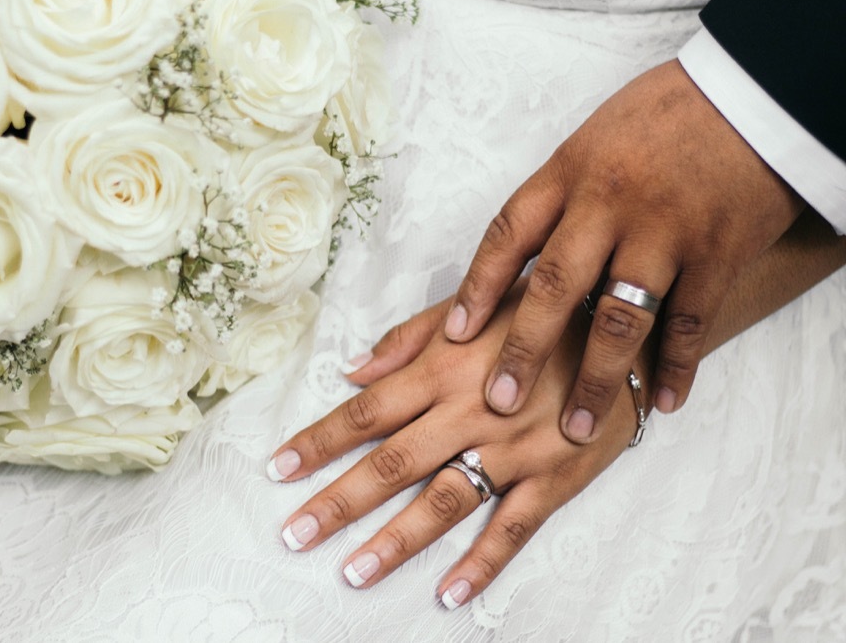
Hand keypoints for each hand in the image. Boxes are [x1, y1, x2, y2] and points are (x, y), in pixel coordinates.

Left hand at [266, 288, 644, 607]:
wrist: (624, 327)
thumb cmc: (540, 313)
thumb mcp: (472, 309)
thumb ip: (409, 339)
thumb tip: (352, 369)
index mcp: (444, 368)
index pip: (367, 411)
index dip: (319, 441)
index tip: (278, 468)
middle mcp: (471, 412)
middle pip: (392, 464)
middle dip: (339, 501)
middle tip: (295, 533)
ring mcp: (513, 450)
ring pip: (444, 502)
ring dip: (395, 541)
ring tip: (352, 571)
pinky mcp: (554, 478)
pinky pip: (513, 528)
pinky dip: (482, 564)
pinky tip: (449, 595)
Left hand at [446, 59, 802, 442]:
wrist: (754, 94)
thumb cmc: (662, 116)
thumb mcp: (592, 139)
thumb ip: (555, 196)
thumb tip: (512, 255)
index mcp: (569, 172)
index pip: (508, 236)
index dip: (478, 288)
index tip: (452, 335)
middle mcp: (610, 204)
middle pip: (554, 287)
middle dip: (523, 350)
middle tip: (498, 403)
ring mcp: (665, 231)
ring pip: (620, 319)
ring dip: (596, 381)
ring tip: (574, 429)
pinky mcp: (718, 252)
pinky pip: (691, 322)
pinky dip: (676, 368)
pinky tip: (662, 403)